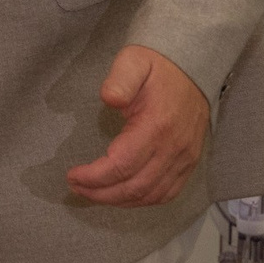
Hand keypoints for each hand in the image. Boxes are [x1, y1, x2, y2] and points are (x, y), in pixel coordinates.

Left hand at [65, 45, 209, 206]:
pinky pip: (168, 193)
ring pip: (151, 195)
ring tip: (92, 194)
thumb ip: (120, 79)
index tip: (72, 175)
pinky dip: (143, 201)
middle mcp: (174, 148)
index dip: (95, 176)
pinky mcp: (189, 163)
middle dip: (101, 193)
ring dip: (119, 201)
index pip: (123, 164)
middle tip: (76, 187)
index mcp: (157, 126)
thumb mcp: (134, 61)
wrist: (192, 68)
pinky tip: (122, 196)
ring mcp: (185, 158)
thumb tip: (109, 98)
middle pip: (135, 186)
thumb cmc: (157, 66)